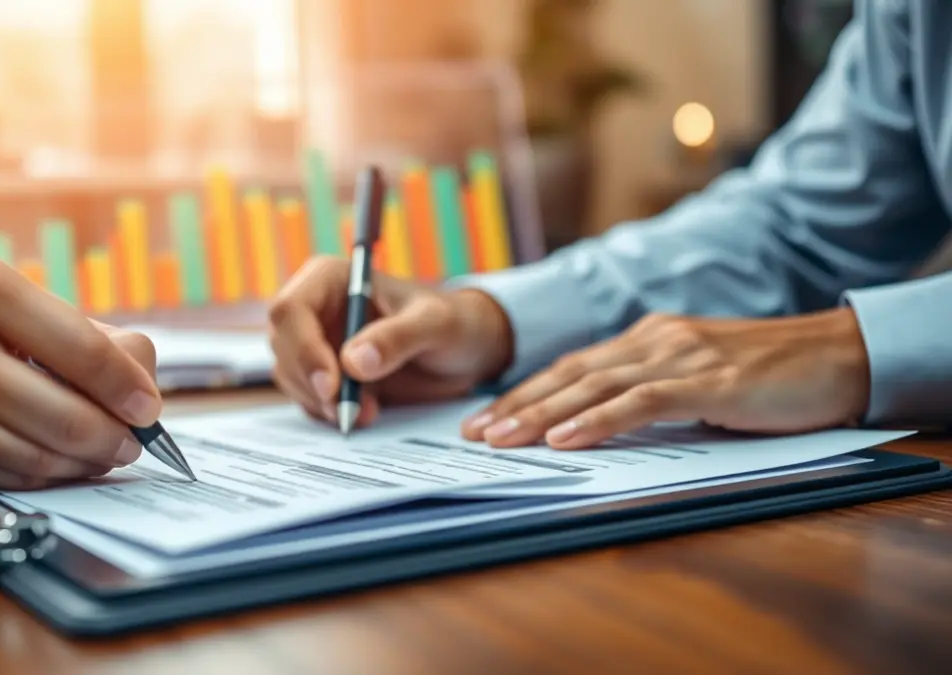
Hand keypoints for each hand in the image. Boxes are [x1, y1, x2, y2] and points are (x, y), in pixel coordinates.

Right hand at [0, 250, 163, 488]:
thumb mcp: (47, 311)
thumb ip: (111, 346)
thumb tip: (142, 403)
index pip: (80, 348)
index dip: (125, 386)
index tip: (148, 409)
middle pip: (58, 413)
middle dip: (111, 436)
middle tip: (131, 443)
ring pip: (31, 454)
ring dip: (80, 462)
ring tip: (99, 453)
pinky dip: (38, 477)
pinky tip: (52, 461)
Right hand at [268, 256, 513, 426]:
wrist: (465, 352)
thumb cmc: (453, 323)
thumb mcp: (436, 325)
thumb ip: (397, 338)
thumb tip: (353, 362)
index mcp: (331, 280)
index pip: (290, 310)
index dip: (302, 349)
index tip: (332, 386)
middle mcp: (316, 309)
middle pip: (283, 348)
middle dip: (313, 384)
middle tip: (351, 412)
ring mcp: (317, 343)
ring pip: (291, 377)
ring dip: (322, 403)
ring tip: (368, 413)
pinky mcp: (325, 375)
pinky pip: (307, 398)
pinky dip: (328, 413)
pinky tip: (364, 413)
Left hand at [461, 309, 870, 447]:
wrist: (838, 355)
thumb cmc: (768, 376)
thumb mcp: (696, 380)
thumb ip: (651, 393)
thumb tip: (600, 426)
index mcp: (648, 340)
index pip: (572, 367)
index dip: (525, 393)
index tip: (486, 419)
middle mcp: (654, 341)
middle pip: (569, 374)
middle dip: (516, 405)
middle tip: (473, 434)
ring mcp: (680, 357)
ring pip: (593, 385)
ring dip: (541, 414)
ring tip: (501, 439)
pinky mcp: (709, 381)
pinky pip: (641, 401)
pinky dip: (598, 419)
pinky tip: (565, 437)